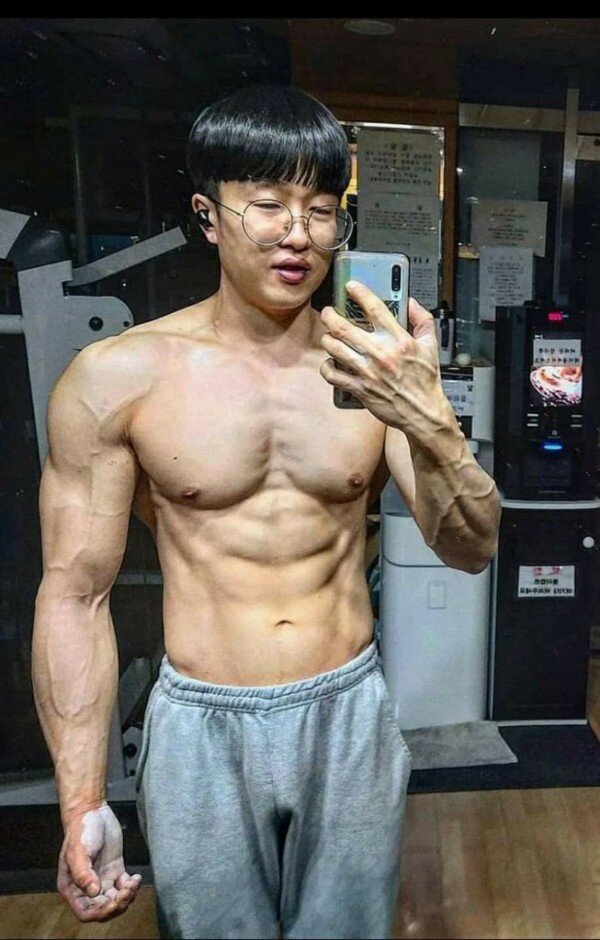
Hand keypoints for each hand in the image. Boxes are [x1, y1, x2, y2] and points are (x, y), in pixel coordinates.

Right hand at [57, 802, 141, 922]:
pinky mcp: (114, 871)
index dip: (100, 913)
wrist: (92, 811)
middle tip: (127, 891)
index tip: (113, 902)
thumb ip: (83, 873)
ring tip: (133, 883)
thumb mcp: (78, 851)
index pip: (85, 912)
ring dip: (126, 897)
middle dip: (117, 905)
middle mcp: (86, 887)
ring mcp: (101, 879)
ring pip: (115, 900)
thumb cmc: (81, 830)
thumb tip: (93, 892)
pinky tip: (136, 878)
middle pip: (102, 909)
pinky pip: (123, 887)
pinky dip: (132, 887)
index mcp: (72, 887)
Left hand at [320, 281, 449, 433]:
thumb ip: (422, 320)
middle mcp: (380, 354)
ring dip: (327, 339)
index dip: (359, 293)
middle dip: (330, 315)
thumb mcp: (431, 346)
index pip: (375, 309)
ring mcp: (367, 372)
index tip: (351, 287)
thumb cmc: (426, 381)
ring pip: (334, 348)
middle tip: (328, 312)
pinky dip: (327, 367)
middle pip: (344, 327)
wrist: (423, 413)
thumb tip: (411, 303)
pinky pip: (332, 375)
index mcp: (399, 340)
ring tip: (328, 336)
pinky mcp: (359, 389)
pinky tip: (331, 363)